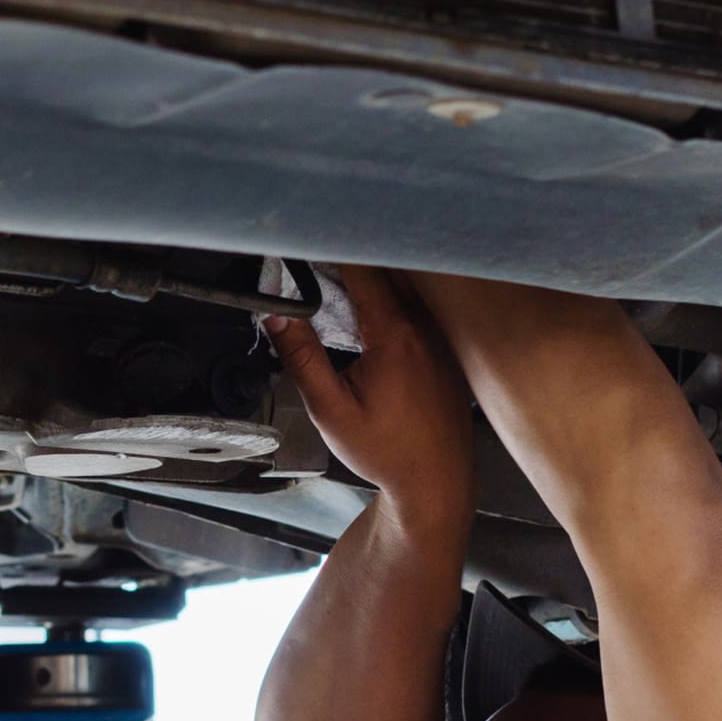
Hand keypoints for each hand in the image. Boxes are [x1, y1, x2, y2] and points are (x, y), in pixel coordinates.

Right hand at [265, 266, 475, 527]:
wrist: (436, 481)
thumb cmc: (388, 452)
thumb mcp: (331, 410)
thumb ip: (302, 358)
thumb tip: (276, 317)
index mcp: (395, 334)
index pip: (363, 268)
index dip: (332, 248)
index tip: (308, 239)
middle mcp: (424, 326)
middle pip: (386, 268)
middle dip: (350, 256)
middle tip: (314, 256)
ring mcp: (439, 334)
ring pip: (404, 283)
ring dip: (372, 276)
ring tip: (336, 279)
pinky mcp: (444, 347)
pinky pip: (417, 305)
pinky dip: (391, 297)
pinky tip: (367, 313)